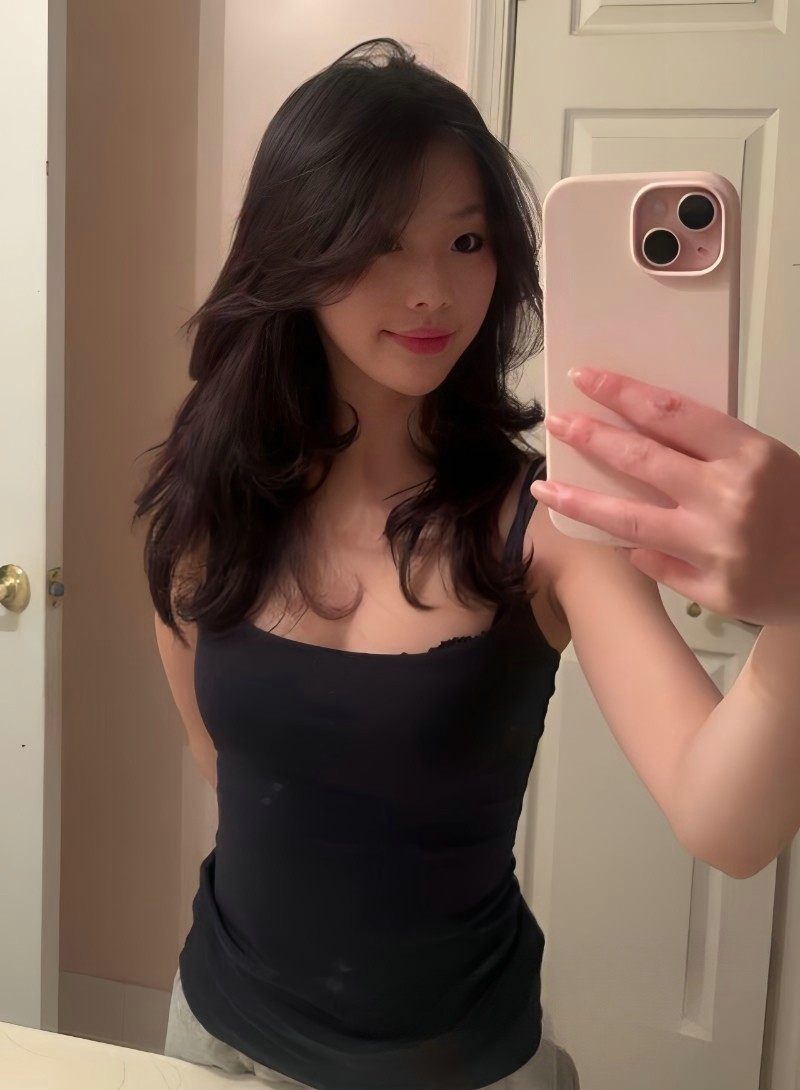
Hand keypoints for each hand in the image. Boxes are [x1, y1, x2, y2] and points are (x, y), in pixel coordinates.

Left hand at [530, 367, 799, 626]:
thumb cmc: (798, 507)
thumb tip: (637, 433)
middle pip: (641, 460)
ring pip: (629, 521)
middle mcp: (729, 498)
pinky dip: (636, 551)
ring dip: (580, 501)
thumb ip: (709, 450)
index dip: (621, 392)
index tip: (584, 377)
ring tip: (545, 488)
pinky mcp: (713, 590)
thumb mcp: (766, 461)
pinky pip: (655, 564)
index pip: (671, 412)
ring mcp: (718, 548)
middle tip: (556, 423)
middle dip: (590, 437)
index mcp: (749, 455)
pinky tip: (619, 542)